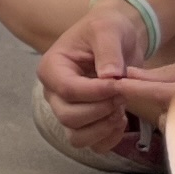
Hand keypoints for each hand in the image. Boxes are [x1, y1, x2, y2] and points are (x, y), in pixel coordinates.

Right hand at [36, 0, 153, 144]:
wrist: (119, 38)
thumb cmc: (108, 29)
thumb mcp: (107, 30)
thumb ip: (108, 51)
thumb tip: (110, 77)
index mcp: (52, 69)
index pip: (68, 90)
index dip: (96, 92)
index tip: (119, 85)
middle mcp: (54, 93)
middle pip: (69, 117)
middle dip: (101, 109)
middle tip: (122, 93)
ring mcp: (67, 110)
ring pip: (77, 136)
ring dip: (103, 127)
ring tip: (120, 108)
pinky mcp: (84, 123)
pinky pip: (92, 145)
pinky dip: (109, 138)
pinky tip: (121, 119)